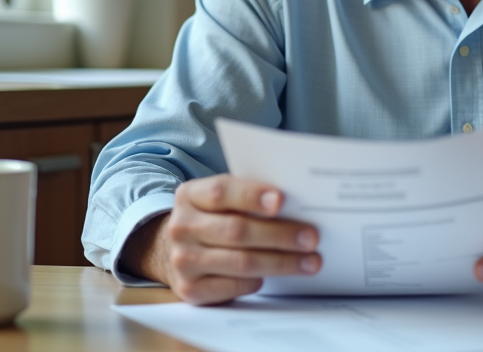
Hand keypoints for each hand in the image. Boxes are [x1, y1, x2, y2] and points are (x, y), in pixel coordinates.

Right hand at [120, 174, 321, 304]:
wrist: (171, 249)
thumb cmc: (212, 217)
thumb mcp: (220, 199)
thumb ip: (247, 196)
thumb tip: (295, 204)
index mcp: (189, 195)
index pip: (221, 191)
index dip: (251, 195)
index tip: (281, 200)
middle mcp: (182, 227)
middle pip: (237, 230)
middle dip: (280, 235)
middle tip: (311, 238)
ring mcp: (183, 260)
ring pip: (241, 262)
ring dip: (281, 262)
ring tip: (309, 261)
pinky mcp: (189, 289)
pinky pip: (233, 286)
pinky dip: (257, 281)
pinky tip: (273, 277)